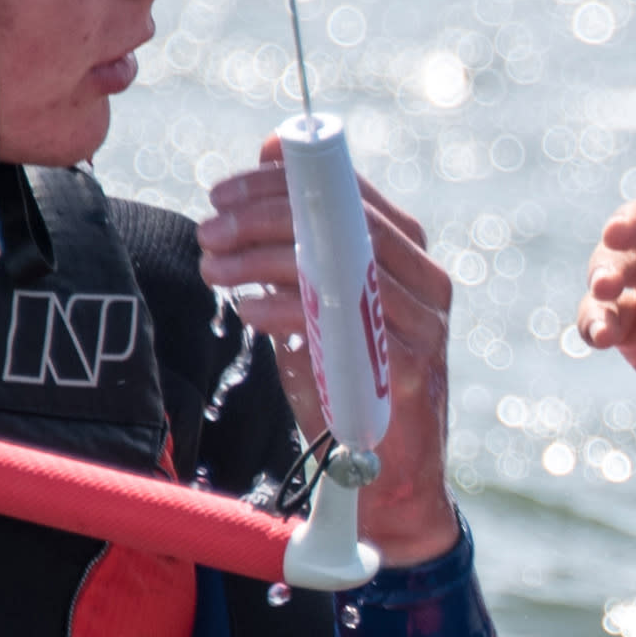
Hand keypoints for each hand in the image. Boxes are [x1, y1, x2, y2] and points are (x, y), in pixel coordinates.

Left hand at [197, 142, 462, 563]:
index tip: (223, 190)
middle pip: (345, 219)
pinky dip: (286, 308)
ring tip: (213, 267)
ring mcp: (423, 325)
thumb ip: (301, 240)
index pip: (348, 192)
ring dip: (263, 258)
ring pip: (340, 263)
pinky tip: (246, 309)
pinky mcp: (409, 367)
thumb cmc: (348, 386)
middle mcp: (426, 282)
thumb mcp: (318, 302)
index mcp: (408, 255)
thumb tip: (274, 154)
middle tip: (209, 228)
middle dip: (264, 215)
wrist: (388, 482)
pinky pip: (343, 321)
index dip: (282, 181)